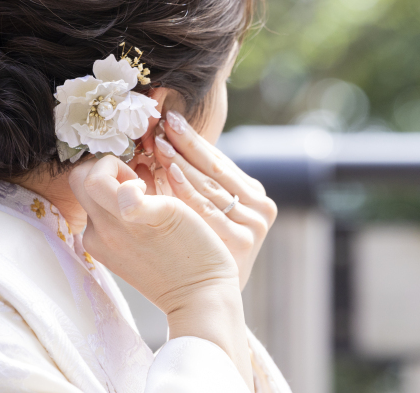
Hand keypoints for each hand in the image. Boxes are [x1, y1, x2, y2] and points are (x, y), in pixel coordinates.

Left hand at [69, 156, 253, 389]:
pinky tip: (146, 217)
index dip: (114, 165)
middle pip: (84, 186)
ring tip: (149, 201)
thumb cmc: (195, 251)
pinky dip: (121, 209)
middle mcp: (98, 234)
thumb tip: (124, 188)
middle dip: (110, 175)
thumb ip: (139, 199)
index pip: (89, 176)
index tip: (140, 177)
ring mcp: (102, 247)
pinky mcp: (110, 256)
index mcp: (111, 221)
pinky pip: (105, 219)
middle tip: (141, 183)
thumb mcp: (172, 212)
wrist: (200, 296)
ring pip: (95, 202)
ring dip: (117, 192)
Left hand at [152, 110, 277, 289]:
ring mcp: (253, 226)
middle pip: (215, 169)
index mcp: (257, 197)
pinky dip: (186, 189)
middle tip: (162, 122)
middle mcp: (260, 208)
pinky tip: (168, 172)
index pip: (220, 161)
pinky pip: (207, 209)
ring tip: (159, 142)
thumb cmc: (202, 250)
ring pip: (210, 186)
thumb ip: (197, 181)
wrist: (208, 300)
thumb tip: (165, 142)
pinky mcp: (242, 242)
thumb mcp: (210, 212)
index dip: (194, 139)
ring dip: (182, 161)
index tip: (170, 118)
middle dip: (186, 144)